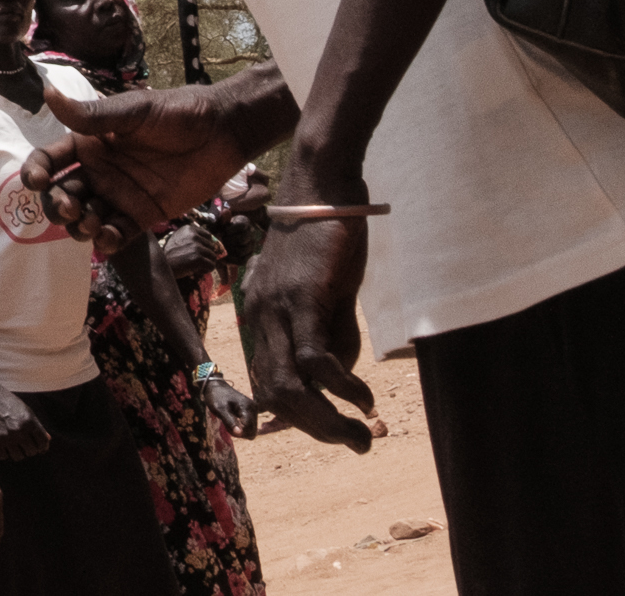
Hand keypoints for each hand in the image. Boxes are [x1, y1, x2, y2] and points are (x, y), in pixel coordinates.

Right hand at [27, 81, 274, 245]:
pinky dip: (109, 241)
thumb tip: (47, 93)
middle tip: (70, 207)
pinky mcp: (143, 215)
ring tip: (91, 224)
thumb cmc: (176, 113)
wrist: (221, 133)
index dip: (37, 171)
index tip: (36, 181)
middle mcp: (100, 171)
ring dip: (80, 226)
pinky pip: (119, 235)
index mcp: (91, 143)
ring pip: (86, 218)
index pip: (52, 159)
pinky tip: (109, 238)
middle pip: (64, 194)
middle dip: (58, 205)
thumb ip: (91, 114)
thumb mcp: (133, 110)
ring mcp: (120, 195)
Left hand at [197, 372, 259, 438]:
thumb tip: (239, 433)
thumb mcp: (219, 409)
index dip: (238, 432)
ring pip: (251, 430)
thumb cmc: (216, 397)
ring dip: (240, 430)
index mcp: (247, 407)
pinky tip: (233, 420)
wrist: (216, 386)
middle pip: (252, 431)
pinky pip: (249, 426)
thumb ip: (230, 421)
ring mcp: (254, 410)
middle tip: (227, 423)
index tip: (226, 425)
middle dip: (239, 432)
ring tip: (229, 420)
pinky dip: (241, 427)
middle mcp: (254, 408)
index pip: (249, 429)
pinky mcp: (252, 411)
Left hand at [236, 211, 376, 453]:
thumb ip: (332, 332)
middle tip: (353, 442)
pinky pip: (313, 360)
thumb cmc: (328, 233)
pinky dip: (339, 388)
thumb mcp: (329, 291)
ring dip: (325, 422)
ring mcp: (278, 308)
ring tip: (360, 435)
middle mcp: (261, 316)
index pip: (266, 381)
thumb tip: (341, 377)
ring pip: (290, 387)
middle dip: (314, 430)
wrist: (323, 181)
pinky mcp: (303, 298)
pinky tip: (363, 398)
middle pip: (274, 395)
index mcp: (261, 314)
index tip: (327, 428)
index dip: (295, 415)